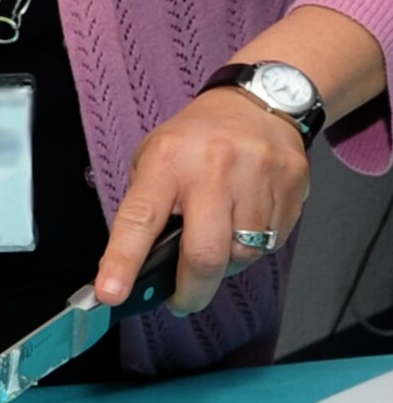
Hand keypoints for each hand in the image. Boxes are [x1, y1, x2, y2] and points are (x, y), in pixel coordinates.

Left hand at [96, 90, 311, 313]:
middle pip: (204, 254)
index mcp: (167, 162)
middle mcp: (213, 168)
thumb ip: (147, 209)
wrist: (256, 102)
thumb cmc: (194, 140)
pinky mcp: (292, 184)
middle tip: (182, 300)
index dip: (123, 261)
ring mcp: (257, 175)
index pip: (139, 219)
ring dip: (227, 264)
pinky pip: (273, 241)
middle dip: (192, 291)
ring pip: (243, 254)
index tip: (110, 293)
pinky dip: (256, 245)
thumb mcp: (154, 159)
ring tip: (218, 242)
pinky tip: (246, 221)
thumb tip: (139, 270)